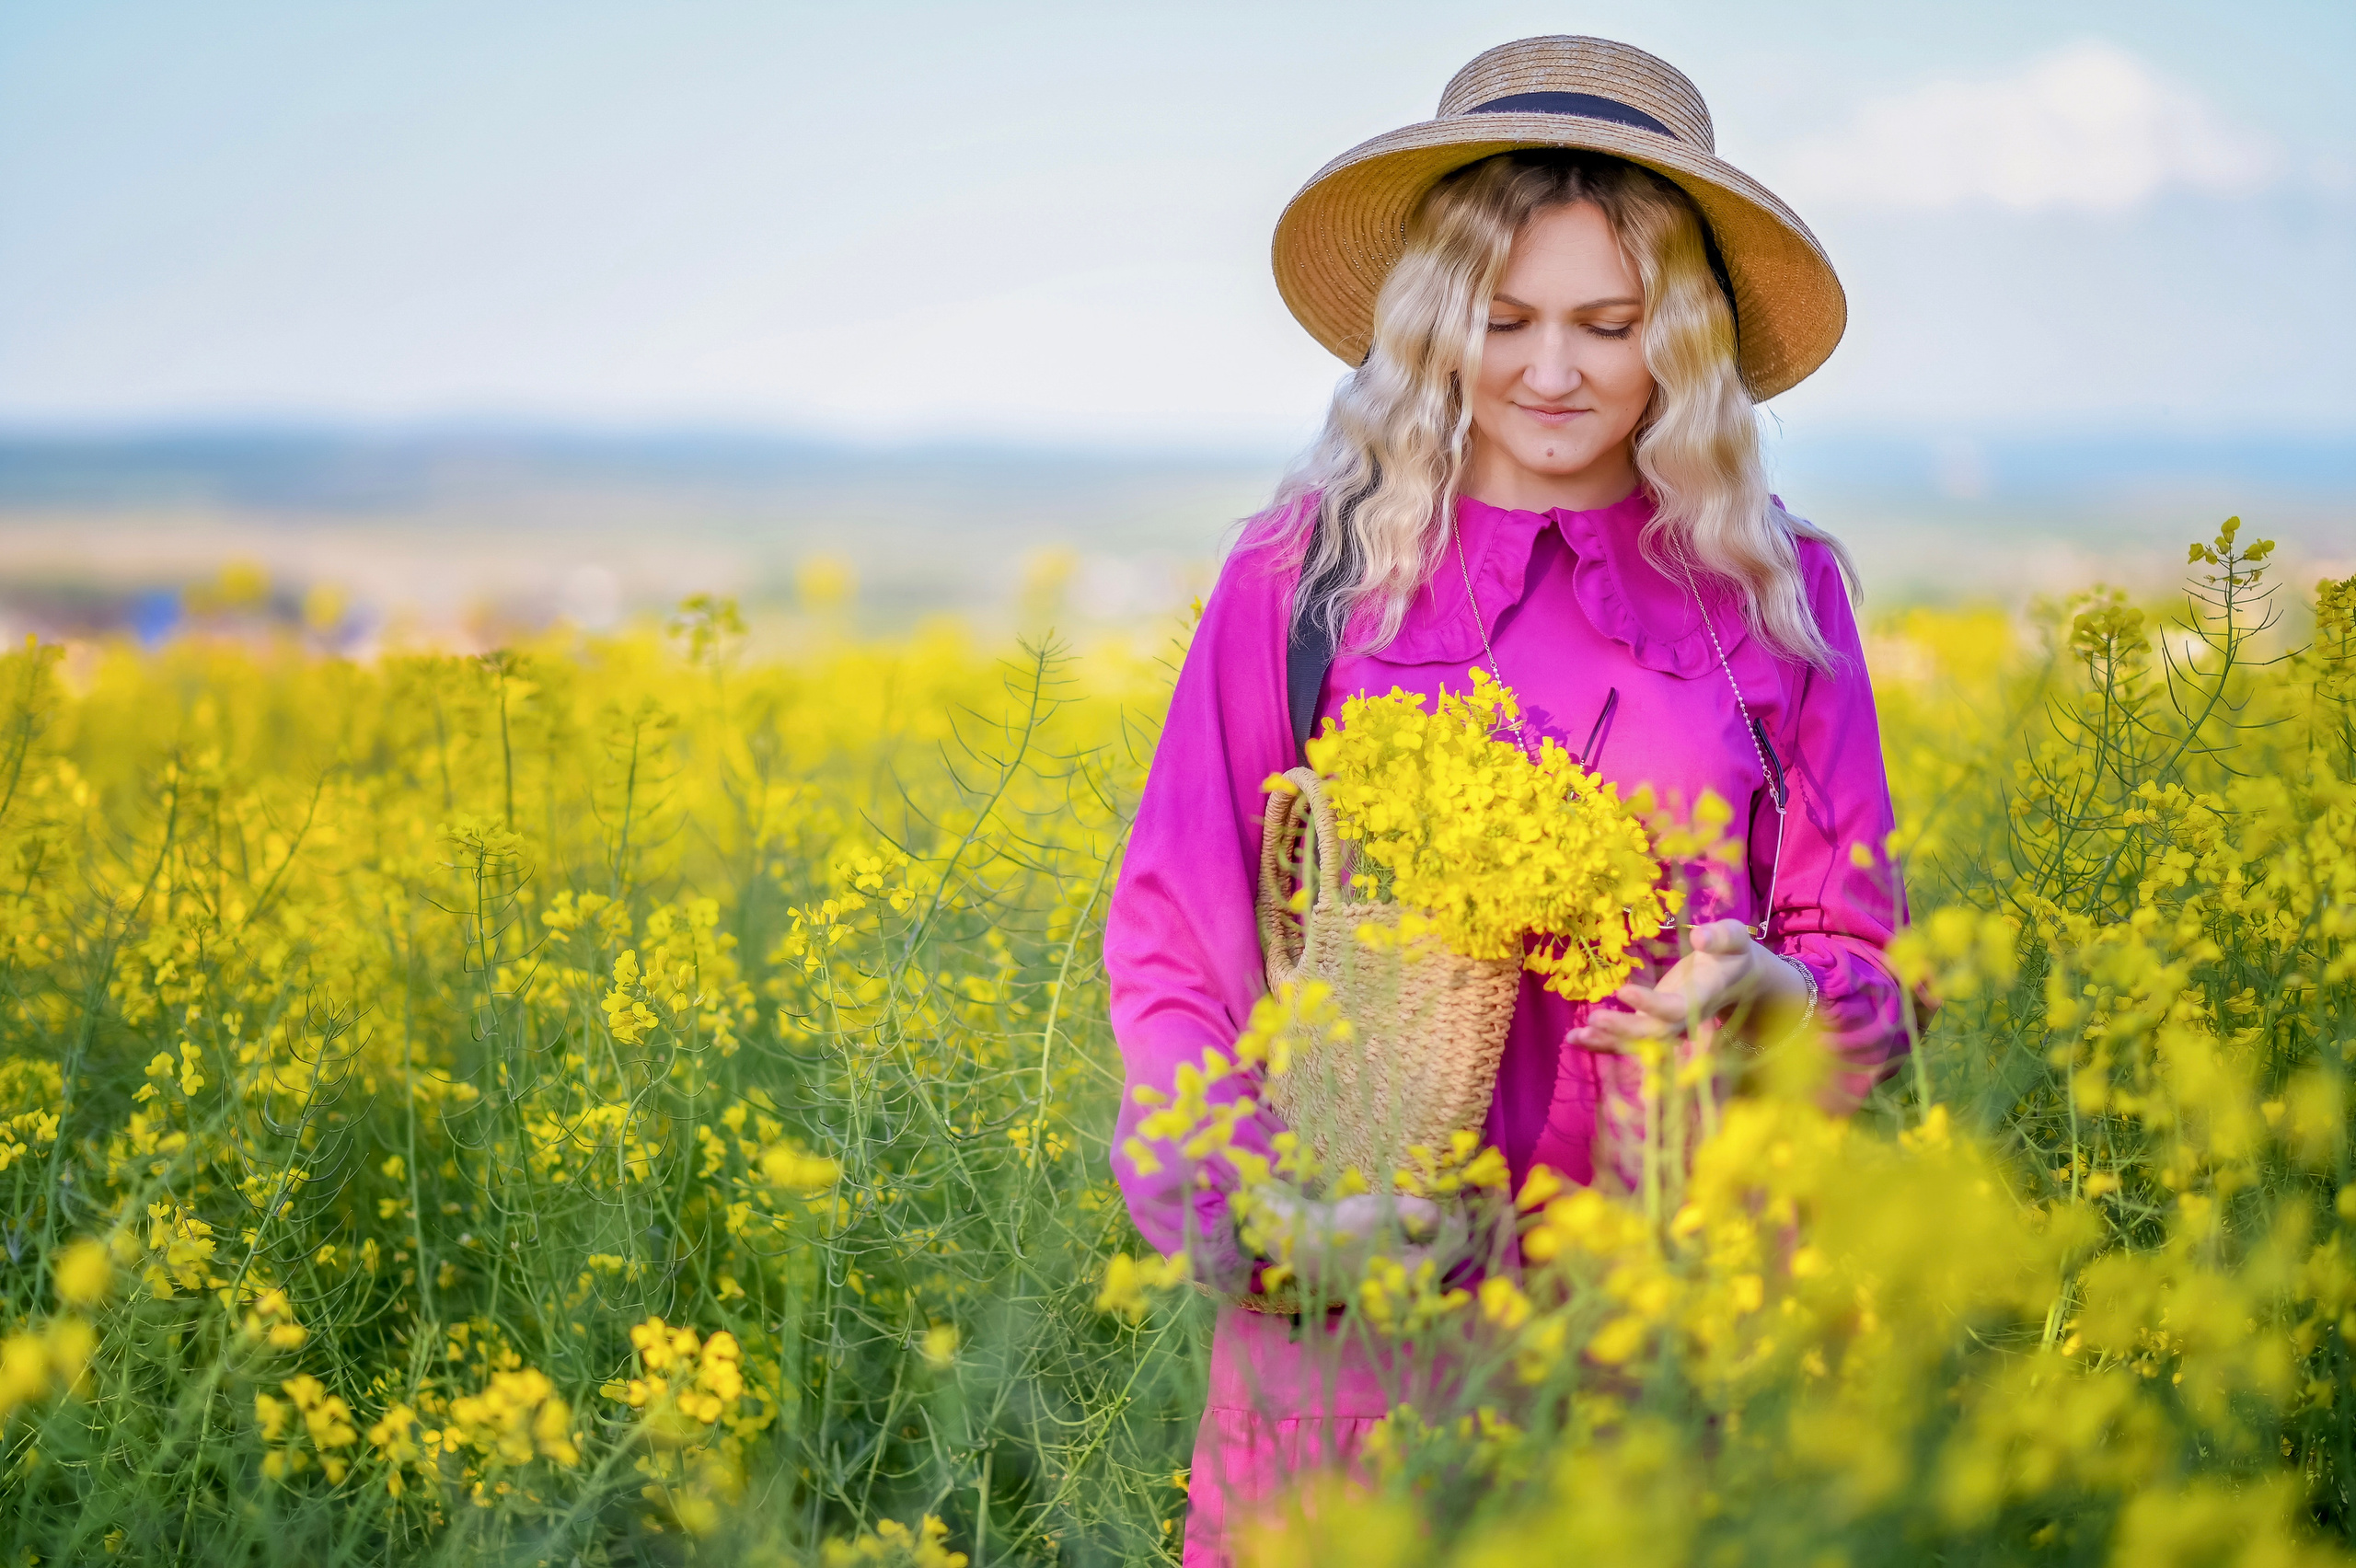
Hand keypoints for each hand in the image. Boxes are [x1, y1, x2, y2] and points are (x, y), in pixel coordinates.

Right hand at [1244, 1187, 1469, 1295]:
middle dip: (1443, 1220)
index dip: (1457, 1212)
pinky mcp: (1382, 1276)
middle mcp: (1410, 1286)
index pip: (1456, 1242)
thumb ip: (1421, 1213)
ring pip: (1427, 1252)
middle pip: (1443, 1250)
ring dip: (1428, 1228)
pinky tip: (1400, 1218)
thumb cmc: (1341, 1229)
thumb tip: (1444, 1214)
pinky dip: (1411, 1237)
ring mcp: (1395, 1283)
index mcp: (1416, 1274)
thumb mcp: (1384, 1212)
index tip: (1450, 1187)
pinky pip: (1410, 1257)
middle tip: (1437, 1192)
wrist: (1296, 1244)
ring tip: (1419, 1200)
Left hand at [1566, 918, 1806, 1055]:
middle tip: (1593, 1019)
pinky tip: (1575, 1039)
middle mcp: (1684, 1018)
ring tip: (1575, 1037)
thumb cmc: (1733, 954)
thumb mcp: (1735, 939)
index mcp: (1702, 997)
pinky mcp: (1654, 1023)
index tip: (1623, 990)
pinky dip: (1603, 1042)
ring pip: (1638, 1042)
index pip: (1675, 1009)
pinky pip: (1630, 1038)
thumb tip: (1699, 936)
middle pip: (1653, 1033)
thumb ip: (1721, 937)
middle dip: (1623, 1030)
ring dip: (1607, 1041)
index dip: (1650, 1004)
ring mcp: (1668, 1025)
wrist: (1738, 979)